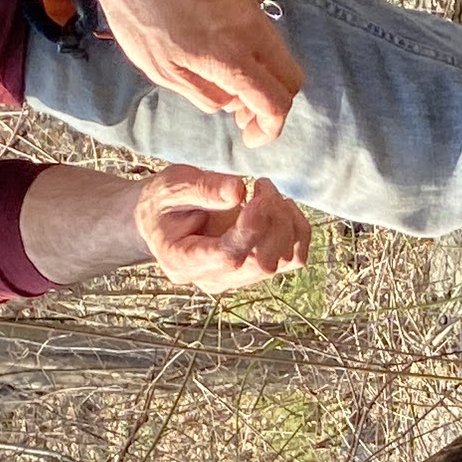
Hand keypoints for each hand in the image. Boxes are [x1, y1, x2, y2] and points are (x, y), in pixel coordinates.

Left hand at [83, 0, 305, 140]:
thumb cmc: (137, 12)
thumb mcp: (162, 69)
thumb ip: (203, 93)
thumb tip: (230, 102)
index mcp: (230, 57)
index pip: (275, 102)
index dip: (270, 128)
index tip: (251, 137)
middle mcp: (250, 30)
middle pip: (292, 78)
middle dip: (276, 104)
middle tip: (245, 115)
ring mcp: (249, 6)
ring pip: (280, 53)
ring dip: (266, 77)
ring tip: (230, 85)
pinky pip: (263, 30)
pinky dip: (256, 52)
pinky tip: (224, 54)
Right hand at [135, 167, 306, 292]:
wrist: (163, 219)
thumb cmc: (164, 202)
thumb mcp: (172, 186)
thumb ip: (203, 188)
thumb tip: (238, 190)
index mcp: (183, 261)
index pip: (228, 257)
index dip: (251, 228)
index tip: (256, 194)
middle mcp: (213, 278)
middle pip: (261, 262)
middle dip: (272, 218)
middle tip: (261, 184)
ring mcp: (238, 278)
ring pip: (283, 260)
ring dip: (285, 220)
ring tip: (264, 189)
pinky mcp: (257, 269)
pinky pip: (294, 258)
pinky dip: (297, 228)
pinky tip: (280, 205)